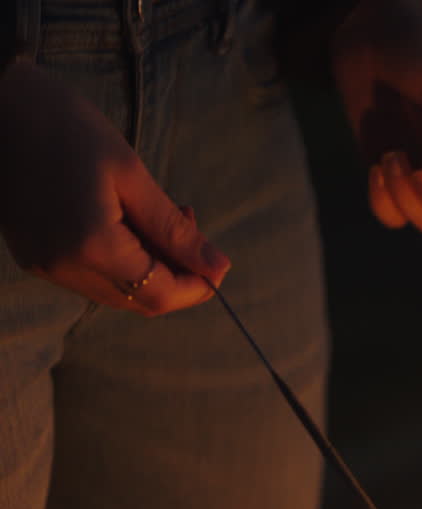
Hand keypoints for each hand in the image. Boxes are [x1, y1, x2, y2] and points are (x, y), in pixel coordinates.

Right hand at [0, 60, 230, 316]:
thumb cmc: (69, 128)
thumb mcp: (132, 175)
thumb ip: (174, 230)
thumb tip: (217, 267)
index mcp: (91, 246)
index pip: (159, 295)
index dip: (198, 288)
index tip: (219, 262)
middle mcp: (62, 266)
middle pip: (139, 300)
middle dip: (177, 275)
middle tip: (191, 226)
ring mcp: (44, 265)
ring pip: (117, 292)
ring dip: (151, 268)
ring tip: (161, 219)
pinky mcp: (34, 256)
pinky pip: (91, 277)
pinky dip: (122, 261)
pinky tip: (129, 223)